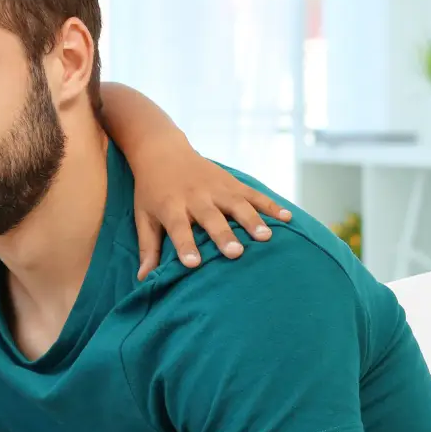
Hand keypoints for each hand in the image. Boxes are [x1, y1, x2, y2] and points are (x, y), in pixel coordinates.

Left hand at [133, 154, 291, 278]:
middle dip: (224, 234)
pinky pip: (254, 193)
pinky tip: (287, 218)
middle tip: (236, 253)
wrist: (162, 152)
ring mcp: (216, 188)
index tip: (194, 264)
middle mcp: (196, 197)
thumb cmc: (152, 191)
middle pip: (211, 218)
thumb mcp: (144, 216)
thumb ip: (148, 247)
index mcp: (171, 207)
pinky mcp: (232, 182)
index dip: (186, 246)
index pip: (179, 229)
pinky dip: (270, 204)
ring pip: (237, 204)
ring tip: (266, 238)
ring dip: (252, 220)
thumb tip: (143, 280)